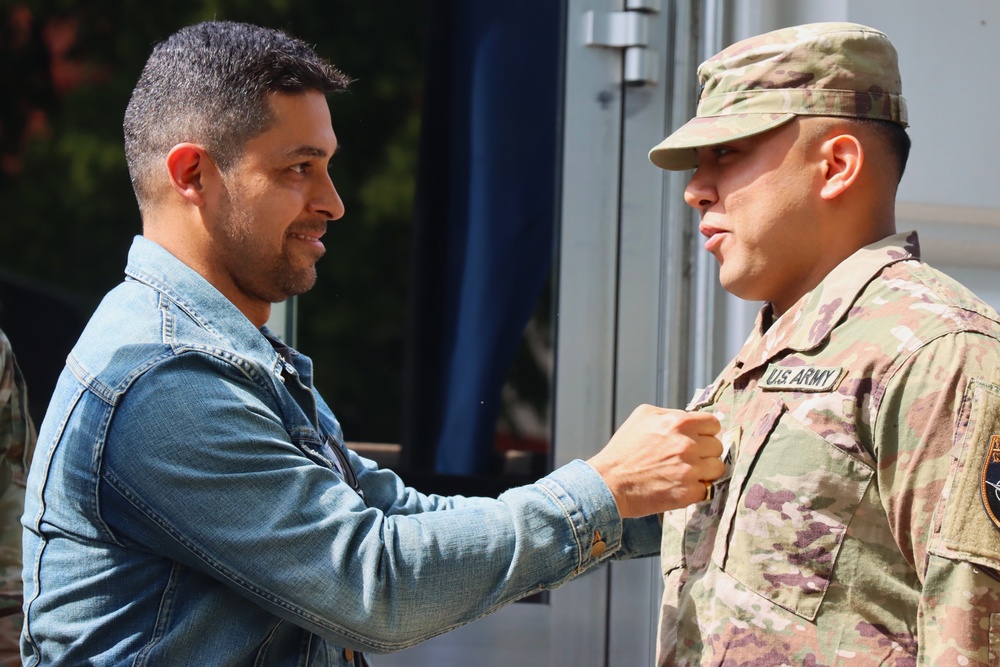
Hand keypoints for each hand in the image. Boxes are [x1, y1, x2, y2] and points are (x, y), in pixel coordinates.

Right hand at [587, 404, 723, 517]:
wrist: (609, 483)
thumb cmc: (623, 449)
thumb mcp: (642, 416)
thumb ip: (671, 413)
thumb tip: (692, 418)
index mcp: (679, 423)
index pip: (713, 424)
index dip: (706, 432)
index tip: (698, 439)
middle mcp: (687, 445)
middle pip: (717, 447)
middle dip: (705, 452)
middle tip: (687, 458)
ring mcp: (689, 470)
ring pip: (717, 468)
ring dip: (705, 471)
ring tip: (686, 473)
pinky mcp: (687, 493)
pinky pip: (707, 489)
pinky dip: (696, 489)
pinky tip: (679, 486)